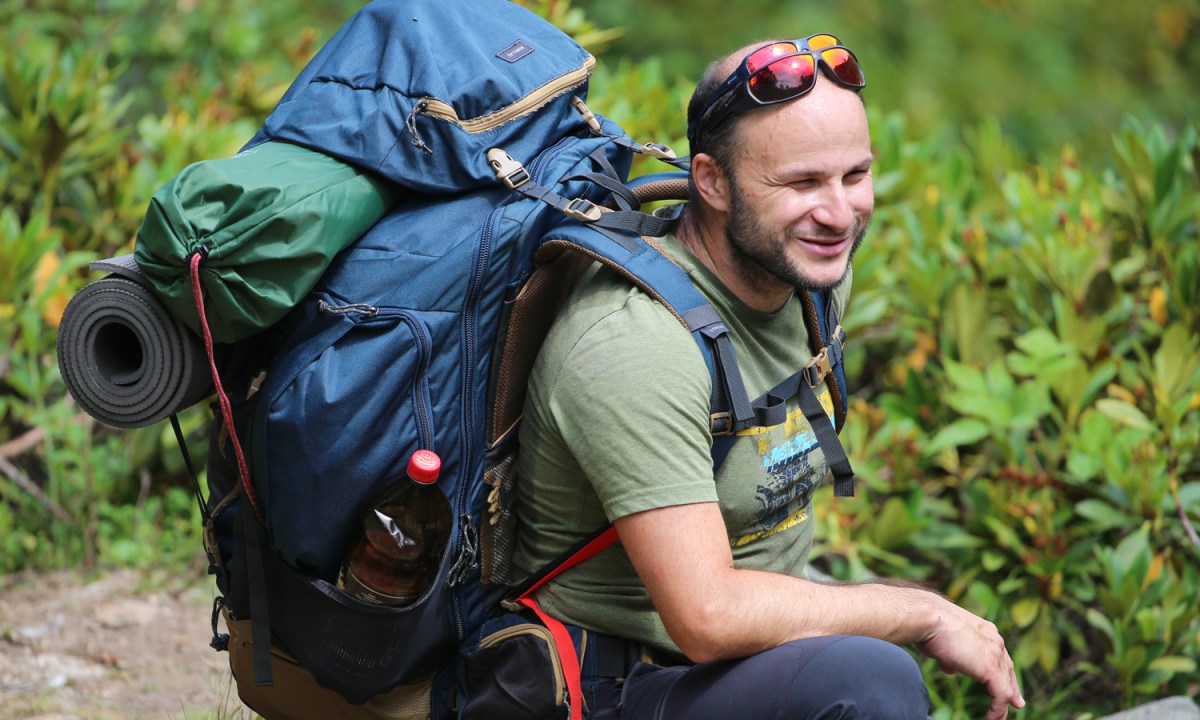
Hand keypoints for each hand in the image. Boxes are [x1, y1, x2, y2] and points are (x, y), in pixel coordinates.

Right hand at [915, 600, 1024, 719]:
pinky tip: (990, 719)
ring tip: (998, 718)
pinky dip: (997, 711)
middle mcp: (994, 640)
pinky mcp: (991, 669)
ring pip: (1006, 685)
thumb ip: (951, 657)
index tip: (1005, 684)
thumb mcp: (943, 643)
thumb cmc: (928, 626)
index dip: (1002, 671)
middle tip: (1017, 703)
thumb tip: (951, 668)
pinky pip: (1001, 695)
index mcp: (984, 630)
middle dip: (1012, 687)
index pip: (999, 654)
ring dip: (1003, 704)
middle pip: (1007, 669)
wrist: (928, 619)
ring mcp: (995, 654)